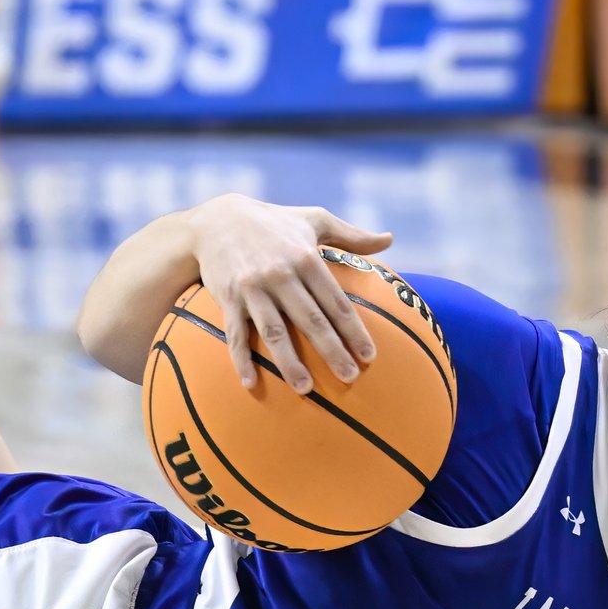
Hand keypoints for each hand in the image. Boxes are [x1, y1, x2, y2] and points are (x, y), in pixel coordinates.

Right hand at [187, 196, 393, 393]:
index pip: (336, 302)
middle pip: (311, 320)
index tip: (369, 356)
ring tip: (305, 389)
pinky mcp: (228, 298)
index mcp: (306, 258)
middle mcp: (280, 274)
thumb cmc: (274, 222)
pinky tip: (251, 384)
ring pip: (274, 332)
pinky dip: (241, 360)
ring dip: (289, 362)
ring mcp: (252, 288)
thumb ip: (352, 235)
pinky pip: (235, 334)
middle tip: (349, 378)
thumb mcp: (315, 219)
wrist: (218, 220)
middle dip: (332, 351)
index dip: (354, 331)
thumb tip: (389, 239)